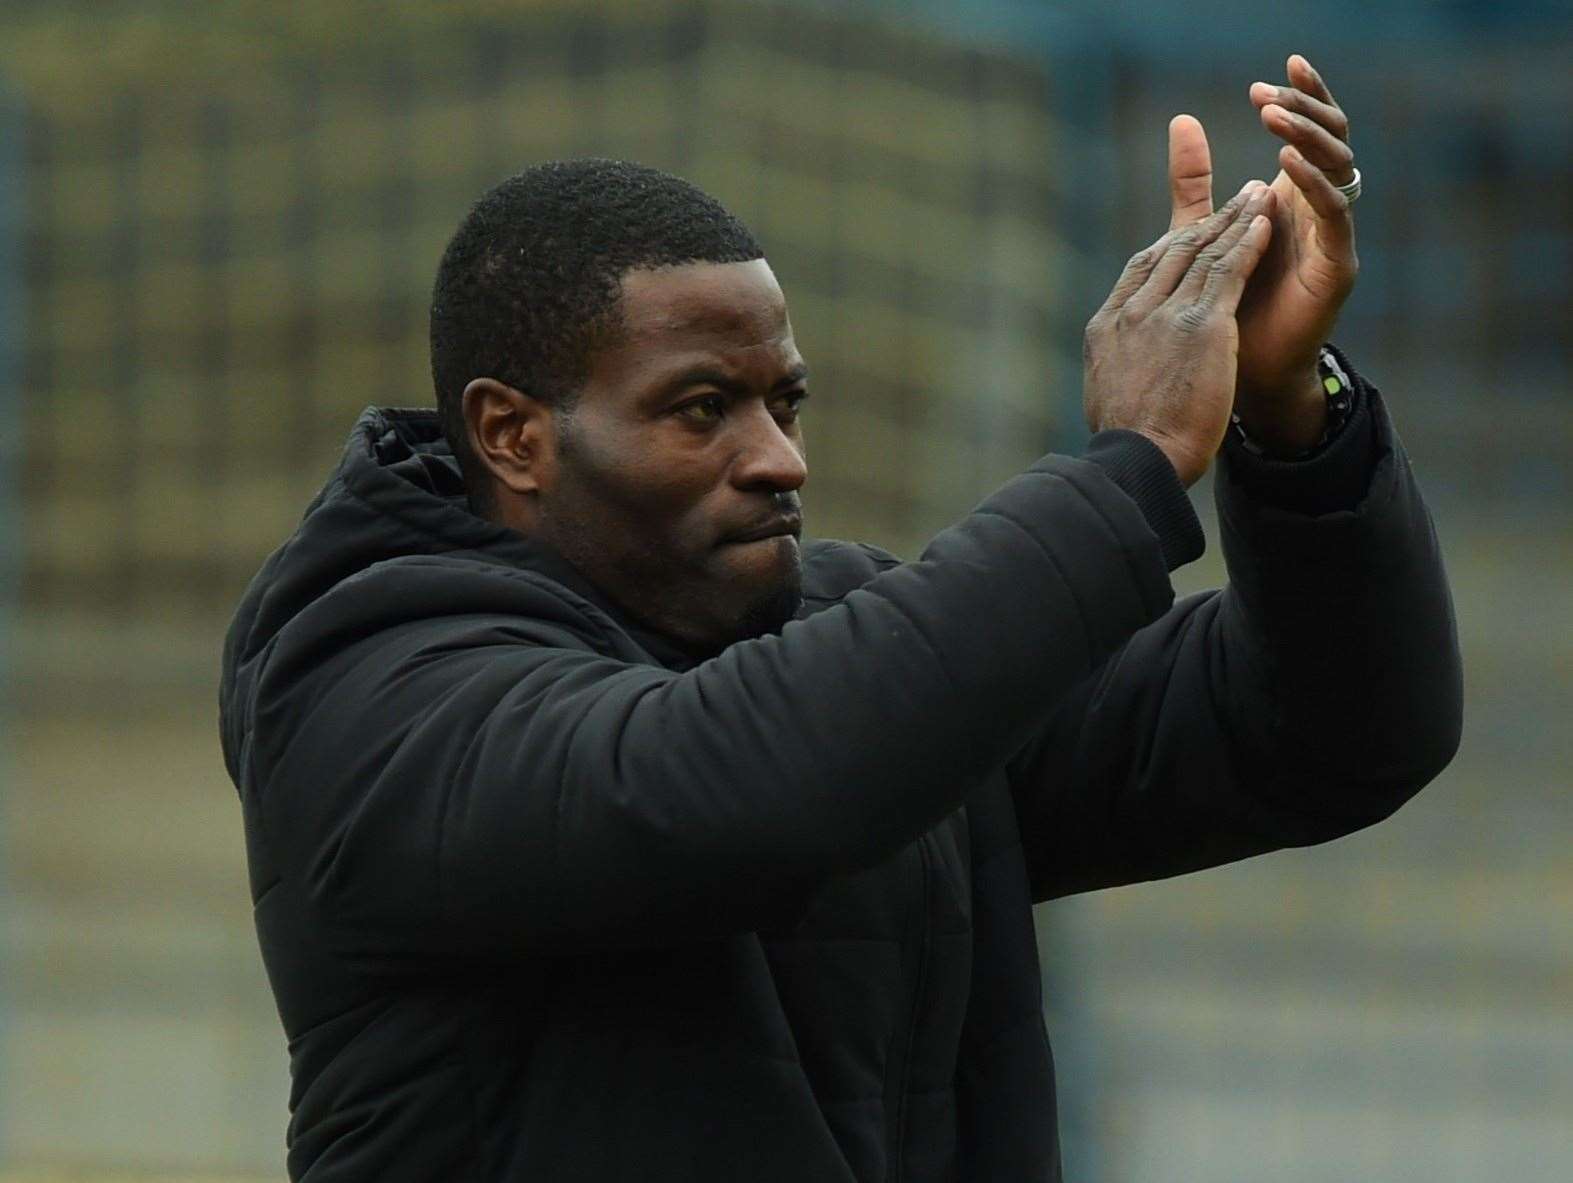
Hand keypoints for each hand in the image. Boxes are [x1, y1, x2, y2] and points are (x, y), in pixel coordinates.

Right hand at [1084, 185, 1276, 486]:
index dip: (1170, 245)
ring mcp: (1165, 315)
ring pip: (1204, 254)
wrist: (1138, 458)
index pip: (1142, 270)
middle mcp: (1134, 311)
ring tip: (1259, 196)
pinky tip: (1266, 223)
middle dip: (1209, 220)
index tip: (1192, 230)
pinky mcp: (1202, 326)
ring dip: (1236, 220)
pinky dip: (1248, 243)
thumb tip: (1120, 372)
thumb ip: (1118, 368)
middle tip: (1238, 197)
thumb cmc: (1126, 444)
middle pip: (1173, 252)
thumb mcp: (1107, 394)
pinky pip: (1228, 272)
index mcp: (1108, 326)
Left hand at [1167, 55, 1358, 452]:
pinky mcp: (1337, 266)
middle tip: (1270, 93)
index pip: (1311, 131)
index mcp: (1293, 197)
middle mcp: (1319, 210)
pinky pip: (1335, 215)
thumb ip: (1195, 181)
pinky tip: (1284, 169)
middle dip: (1305, 110)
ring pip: (1339, 168)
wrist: (1241, 377)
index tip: (1272, 71)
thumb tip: (1181, 119)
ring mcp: (1333, 236)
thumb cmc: (1225, 307)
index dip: (1301, 98)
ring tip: (1274, 117)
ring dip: (1307, 138)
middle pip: (1332, 139)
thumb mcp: (1202, 232)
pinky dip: (1314, 187)